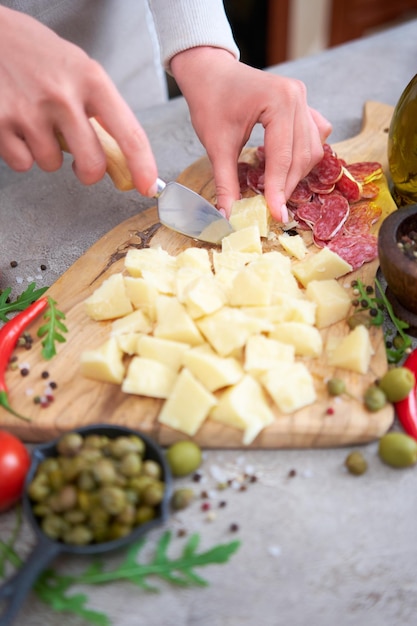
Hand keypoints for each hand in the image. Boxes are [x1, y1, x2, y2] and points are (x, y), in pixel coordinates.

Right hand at [0, 8, 157, 195]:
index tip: (147, 187)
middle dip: (88, 172)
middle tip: (81, 164)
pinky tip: (16, 125)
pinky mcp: (0, 123)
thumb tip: (121, 155)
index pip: (129, 134)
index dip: (142, 167)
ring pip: (52, 165)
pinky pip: (22, 163)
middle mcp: (63, 96)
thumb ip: (100, 107)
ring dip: (46, 153)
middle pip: (92, 164)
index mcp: (91, 79)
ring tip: (35, 121)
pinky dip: (20, 152)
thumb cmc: (37, 52)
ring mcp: (30, 111)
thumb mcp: (79, 68)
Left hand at [171, 47, 331, 221]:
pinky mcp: (302, 103)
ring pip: (313, 148)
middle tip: (274, 207)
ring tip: (276, 188)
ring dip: (297, 172)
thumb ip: (226, 183)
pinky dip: (303, 154)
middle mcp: (297, 96)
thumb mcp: (216, 145)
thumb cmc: (210, 100)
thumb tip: (227, 216)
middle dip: (288, 184)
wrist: (209, 71)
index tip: (277, 215)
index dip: (279, 190)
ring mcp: (303, 98)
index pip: (283, 157)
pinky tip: (284, 163)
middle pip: (303, 155)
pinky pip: (314, 135)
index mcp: (278, 101)